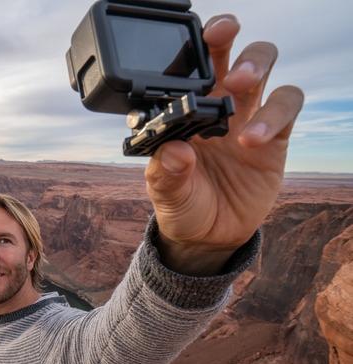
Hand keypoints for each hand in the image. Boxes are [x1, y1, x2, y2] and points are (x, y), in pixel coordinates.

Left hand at [145, 15, 303, 275]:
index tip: (191, 40)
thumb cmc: (183, 206)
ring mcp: (247, 117)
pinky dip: (274, 115)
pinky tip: (253, 139)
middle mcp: (214, 105)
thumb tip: (174, 150)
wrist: (209, 237)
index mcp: (182, 111)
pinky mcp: (275, 136)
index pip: (186, 67)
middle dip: (226, 38)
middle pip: (227, 52)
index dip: (190, 46)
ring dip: (254, 65)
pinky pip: (285, 107)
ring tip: (239, 85)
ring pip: (261, 69)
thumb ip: (165, 174)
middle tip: (220, 44)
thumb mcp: (166, 195)